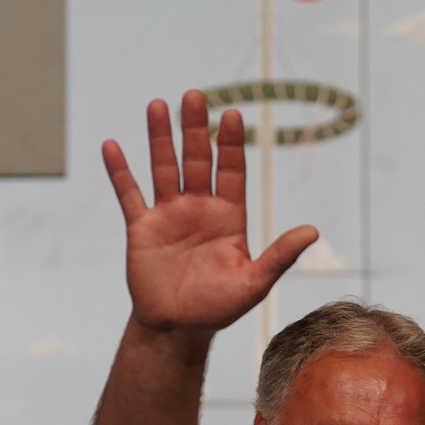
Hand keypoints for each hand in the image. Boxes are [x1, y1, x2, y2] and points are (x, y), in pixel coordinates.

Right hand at [102, 90, 317, 338]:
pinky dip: (120, 171)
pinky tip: (111, 146)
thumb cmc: (218, 308)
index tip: (231, 114)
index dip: (230, 143)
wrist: (177, 328)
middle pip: (198, 159)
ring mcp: (169, 215)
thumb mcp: (253, 283)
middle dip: (196, 128)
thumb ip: (279, 256)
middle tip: (195, 95)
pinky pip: (129, 194)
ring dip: (160, 138)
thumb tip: (312, 231)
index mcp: (228, 217)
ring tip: (158, 105)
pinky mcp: (141, 227)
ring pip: (164, 167)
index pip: (230, 171)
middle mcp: (199, 208)